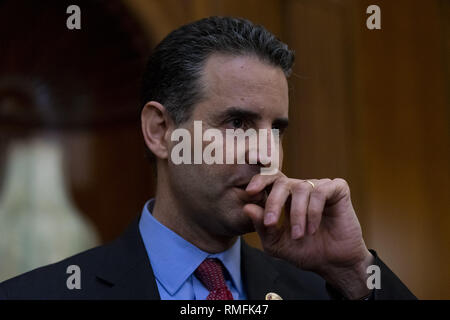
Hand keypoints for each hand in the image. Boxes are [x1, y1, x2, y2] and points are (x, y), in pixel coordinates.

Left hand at [243, 172, 373, 298]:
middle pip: (282, 182)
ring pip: (301, 188)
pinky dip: (314, 211)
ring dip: (297, 214)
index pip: (269, 179)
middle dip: (273, 202)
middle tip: (270, 223)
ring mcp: (319, 187)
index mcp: (284, 197)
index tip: (250, 193)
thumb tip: (247, 208)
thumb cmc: (305, 251)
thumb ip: (262, 227)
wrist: (333, 263)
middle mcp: (301, 188)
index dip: (259, 181)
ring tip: (299, 235)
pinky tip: (313, 228)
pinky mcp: (337, 189)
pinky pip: (321, 191)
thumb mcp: (276, 244)